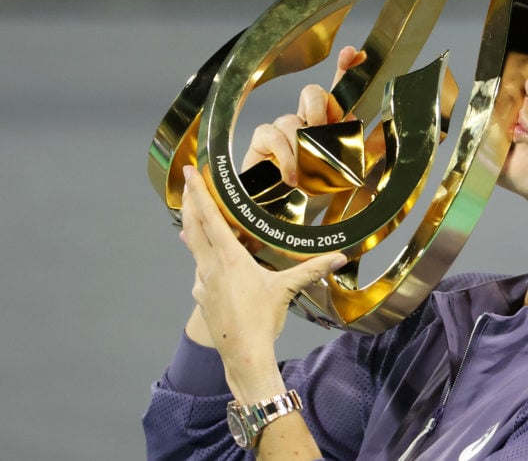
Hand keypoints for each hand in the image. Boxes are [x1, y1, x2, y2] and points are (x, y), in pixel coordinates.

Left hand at [179, 163, 346, 401]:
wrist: (242, 355)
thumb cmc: (262, 321)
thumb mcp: (287, 289)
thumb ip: (313, 269)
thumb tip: (340, 256)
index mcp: (229, 258)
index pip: (211, 217)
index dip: (200, 192)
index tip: (190, 171)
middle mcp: (210, 267)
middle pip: (194, 227)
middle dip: (191, 202)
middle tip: (187, 182)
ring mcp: (202, 283)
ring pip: (194, 248)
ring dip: (194, 229)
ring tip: (192, 216)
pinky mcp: (201, 297)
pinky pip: (199, 270)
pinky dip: (201, 257)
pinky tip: (207, 262)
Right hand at [241, 46, 366, 184]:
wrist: (284, 211)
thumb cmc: (314, 187)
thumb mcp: (346, 170)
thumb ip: (363, 150)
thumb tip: (378, 129)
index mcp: (327, 124)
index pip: (336, 92)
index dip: (344, 68)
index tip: (353, 53)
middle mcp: (305, 120)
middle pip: (312, 92)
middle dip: (319, 108)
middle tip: (321, 132)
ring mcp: (282, 127)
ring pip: (291, 120)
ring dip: (301, 148)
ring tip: (306, 173)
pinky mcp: (263, 139)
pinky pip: (273, 136)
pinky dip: (286, 159)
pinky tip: (292, 177)